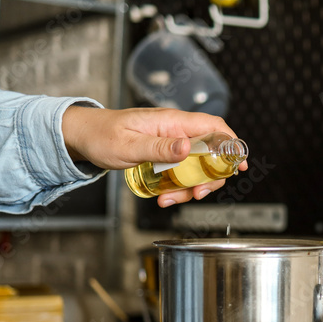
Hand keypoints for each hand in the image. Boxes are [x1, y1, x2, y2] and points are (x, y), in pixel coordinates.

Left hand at [61, 106, 248, 206]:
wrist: (82, 137)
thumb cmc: (101, 135)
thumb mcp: (129, 145)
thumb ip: (159, 147)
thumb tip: (189, 147)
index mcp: (172, 122)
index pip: (214, 127)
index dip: (232, 143)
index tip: (240, 163)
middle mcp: (176, 132)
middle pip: (211, 153)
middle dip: (210, 177)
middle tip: (198, 194)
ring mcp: (171, 144)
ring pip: (197, 167)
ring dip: (190, 188)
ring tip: (170, 199)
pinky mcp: (165, 156)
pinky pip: (181, 173)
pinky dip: (177, 188)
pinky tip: (163, 197)